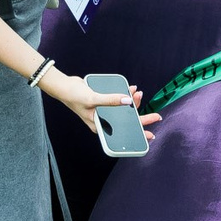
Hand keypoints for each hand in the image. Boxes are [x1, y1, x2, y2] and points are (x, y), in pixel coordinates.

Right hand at [44, 68, 159, 142]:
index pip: (123, 133)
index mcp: (101, 126)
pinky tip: (131, 89)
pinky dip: (126, 95)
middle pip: (126, 121)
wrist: (64, 85)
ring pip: (124, 109)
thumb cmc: (74, 96)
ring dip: (133, 102)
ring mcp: (104, 111)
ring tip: (139, 94)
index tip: (150, 135)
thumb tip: (128, 100)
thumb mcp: (93, 99)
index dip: (137, 134)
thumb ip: (110, 100)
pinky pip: (119, 99)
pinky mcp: (104, 101)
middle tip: (156, 115)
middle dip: (141, 117)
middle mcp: (104, 121)